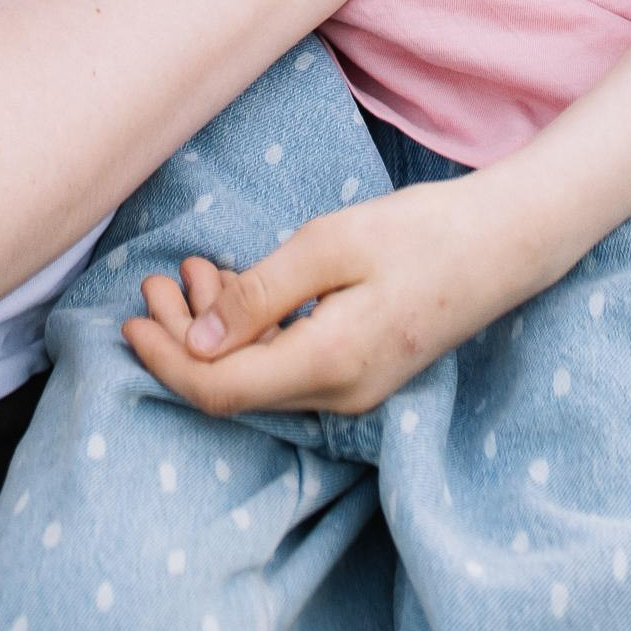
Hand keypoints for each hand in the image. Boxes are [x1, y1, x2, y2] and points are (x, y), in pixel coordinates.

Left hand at [122, 161, 551, 420]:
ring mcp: (352, 392)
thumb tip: (195, 342)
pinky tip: (232, 285)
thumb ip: (260, 296)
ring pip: (258, 378)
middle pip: (233, 388)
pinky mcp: (361, 374)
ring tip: (188, 271)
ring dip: (214, 332)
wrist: (503, 246)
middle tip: (154, 280)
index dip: (165, 361)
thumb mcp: (330, 246)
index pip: (221, 389)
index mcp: (328, 366)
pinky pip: (286, 366)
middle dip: (180, 340)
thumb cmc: (419, 233)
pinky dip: (250, 331)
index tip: (127, 320)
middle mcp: (337, 397)